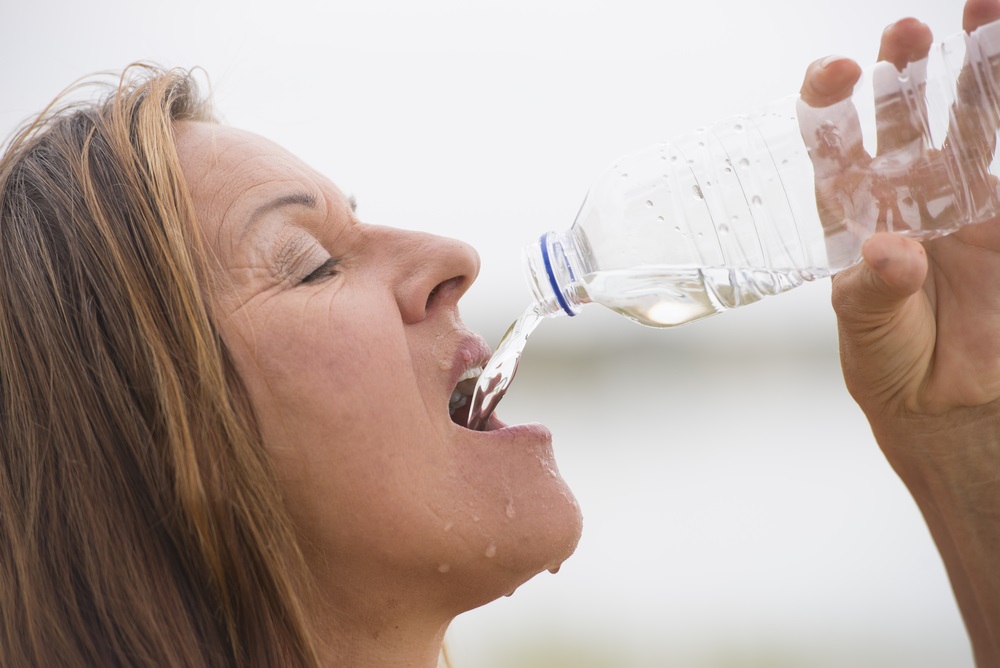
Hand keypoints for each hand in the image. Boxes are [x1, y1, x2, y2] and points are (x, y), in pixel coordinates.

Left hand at [801, 0, 999, 418]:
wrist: (944, 396)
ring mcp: (957, 195)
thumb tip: (893, 252)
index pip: (831, 139)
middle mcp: (901, 189)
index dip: (829, 100)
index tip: (836, 73)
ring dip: (976, 68)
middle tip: (905, 33)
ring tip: (982, 10)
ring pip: (969, 118)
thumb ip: (875, 288)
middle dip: (903, 68)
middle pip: (901, 113)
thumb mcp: (866, 325)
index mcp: (848, 207)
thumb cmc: (887, 354)